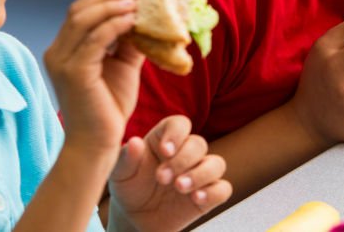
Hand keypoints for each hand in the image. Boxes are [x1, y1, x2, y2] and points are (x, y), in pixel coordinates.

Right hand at [43, 0, 142, 157]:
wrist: (98, 143)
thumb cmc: (109, 106)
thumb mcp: (122, 64)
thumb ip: (128, 40)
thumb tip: (146, 15)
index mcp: (64, 48)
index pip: (79, 11)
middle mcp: (57, 52)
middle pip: (78, 10)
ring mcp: (62, 62)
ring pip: (83, 20)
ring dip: (112, 6)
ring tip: (135, 1)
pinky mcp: (73, 73)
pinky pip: (94, 40)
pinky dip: (113, 25)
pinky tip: (132, 21)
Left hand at [108, 116, 230, 231]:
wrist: (135, 218)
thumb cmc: (128, 188)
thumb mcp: (120, 174)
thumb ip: (126, 158)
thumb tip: (135, 142)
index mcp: (165, 140)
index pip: (180, 124)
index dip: (176, 134)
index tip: (164, 151)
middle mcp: (186, 153)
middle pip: (198, 144)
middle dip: (182, 160)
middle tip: (162, 178)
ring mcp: (199, 174)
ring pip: (217, 164)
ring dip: (200, 174)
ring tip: (180, 187)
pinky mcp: (208, 195)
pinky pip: (223, 189)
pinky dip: (213, 192)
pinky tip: (196, 198)